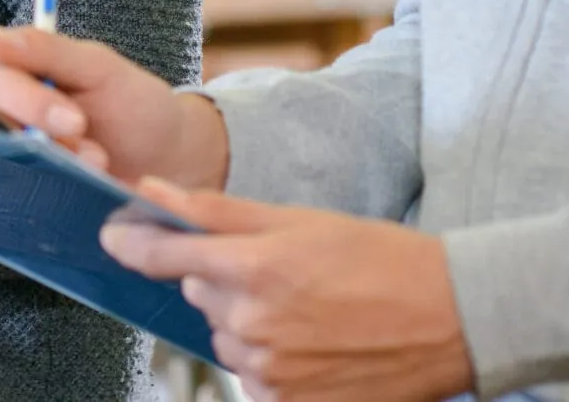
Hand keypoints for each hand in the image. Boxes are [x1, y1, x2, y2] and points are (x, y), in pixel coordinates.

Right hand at [0, 28, 229, 189]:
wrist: (158, 156)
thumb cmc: (130, 103)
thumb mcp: (97, 68)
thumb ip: (45, 50)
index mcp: (9, 61)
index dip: (24, 98)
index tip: (75, 120)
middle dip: (36, 134)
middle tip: (91, 151)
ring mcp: (0, 140)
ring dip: (45, 161)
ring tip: (95, 163)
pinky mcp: (11, 176)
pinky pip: (4, 181)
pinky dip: (41, 182)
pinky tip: (76, 180)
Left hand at [101, 182, 475, 401]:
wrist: (454, 319)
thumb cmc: (384, 260)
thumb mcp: (298, 218)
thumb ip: (216, 211)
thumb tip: (150, 193)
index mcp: (253, 267)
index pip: (161, 257)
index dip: (131, 243)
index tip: (114, 235)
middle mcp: (253, 324)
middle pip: (200, 294)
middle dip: (225, 278)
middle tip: (281, 270)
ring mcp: (270, 372)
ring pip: (225, 336)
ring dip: (248, 321)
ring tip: (307, 308)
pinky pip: (253, 376)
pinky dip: (271, 359)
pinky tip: (313, 342)